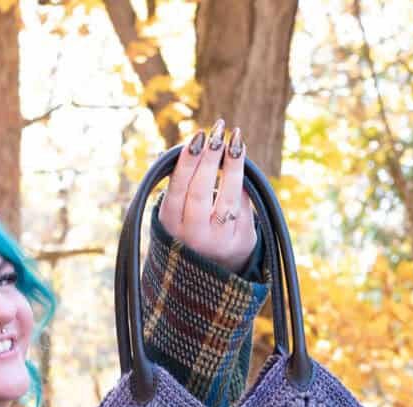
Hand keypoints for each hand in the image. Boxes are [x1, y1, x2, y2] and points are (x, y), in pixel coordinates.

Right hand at [158, 119, 256, 273]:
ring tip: (236, 140)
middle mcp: (192, 236)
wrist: (214, 269)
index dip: (187, 162)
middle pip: (200, 192)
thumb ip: (177, 187)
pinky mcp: (241, 241)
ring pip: (227, 198)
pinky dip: (243, 183)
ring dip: (233, 166)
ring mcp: (218, 241)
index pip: (178, 189)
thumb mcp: (177, 213)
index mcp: (170, 225)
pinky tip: (241, 163)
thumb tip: (168, 152)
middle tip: (217, 131)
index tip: (198, 137)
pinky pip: (244, 206)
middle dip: (210, 159)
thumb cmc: (192, 229)